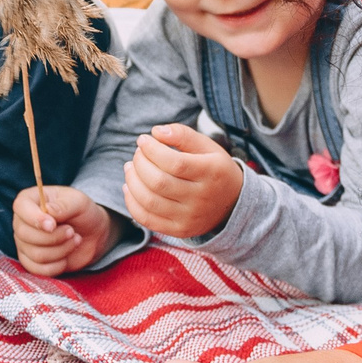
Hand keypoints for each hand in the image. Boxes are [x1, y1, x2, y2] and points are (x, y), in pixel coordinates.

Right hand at [13, 185, 117, 276]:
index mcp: (30, 200)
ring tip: (75, 240)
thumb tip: (48, 211)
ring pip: (36, 254)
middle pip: (26, 234)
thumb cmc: (82, 213)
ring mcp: (24, 243)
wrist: (91, 235)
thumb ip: (64, 205)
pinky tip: (67, 257)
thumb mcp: (79, 202)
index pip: (20, 207)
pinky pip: (38, 270)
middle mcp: (22, 221)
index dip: (34, 218)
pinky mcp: (31, 262)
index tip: (53, 225)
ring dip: (61, 250)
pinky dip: (57, 266)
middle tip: (71, 231)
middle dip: (54, 237)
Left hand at [124, 124, 244, 238]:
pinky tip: (130, 187)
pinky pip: (147, 219)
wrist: (232, 204)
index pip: (174, 163)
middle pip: (159, 182)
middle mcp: (201, 198)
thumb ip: (183, 135)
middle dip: (140, 163)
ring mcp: (189, 217)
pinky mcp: (179, 230)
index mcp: (211, 173)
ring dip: (132, 181)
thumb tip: (156, 132)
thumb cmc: (213, 169)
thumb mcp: (207, 147)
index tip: (143, 139)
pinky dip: (132, 202)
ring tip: (131, 167)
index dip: (152, 150)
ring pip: (149, 201)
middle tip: (138, 153)